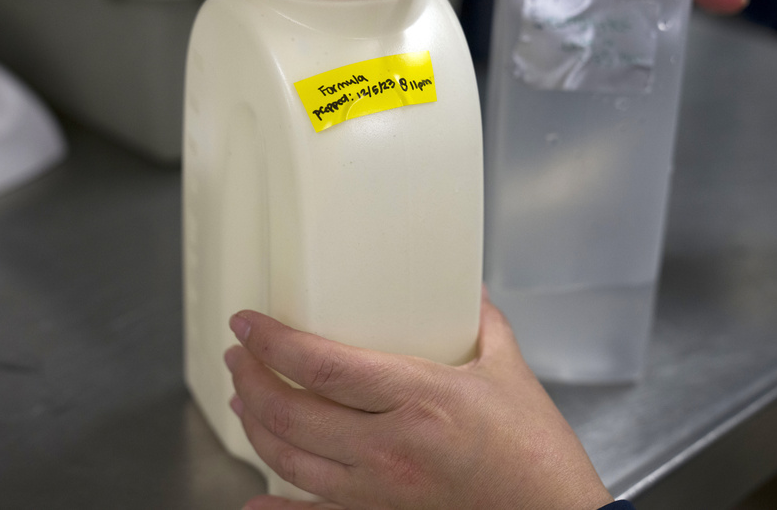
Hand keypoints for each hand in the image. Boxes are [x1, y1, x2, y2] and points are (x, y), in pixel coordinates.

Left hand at [224, 291, 612, 509]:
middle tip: (239, 355)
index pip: (321, 366)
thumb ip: (482, 322)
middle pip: (291, 413)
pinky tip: (253, 502)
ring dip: (255, 426)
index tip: (247, 323)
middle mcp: (389, 450)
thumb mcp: (510, 371)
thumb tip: (463, 288)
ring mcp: (379, 494)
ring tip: (243, 399)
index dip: (272, 341)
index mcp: (420, 399)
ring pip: (289, 460)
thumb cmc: (536, 453)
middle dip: (250, 379)